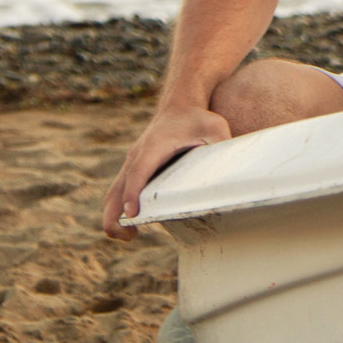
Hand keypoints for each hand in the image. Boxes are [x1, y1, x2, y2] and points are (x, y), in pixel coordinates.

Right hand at [101, 104, 232, 240]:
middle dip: (114, 213)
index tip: (132, 214)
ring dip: (113, 215)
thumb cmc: (197, 119)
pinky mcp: (132, 169)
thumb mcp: (214, 127)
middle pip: (117, 187)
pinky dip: (117, 209)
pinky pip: (118, 191)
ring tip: (127, 236)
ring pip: (113, 192)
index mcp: (154, 147)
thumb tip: (230, 167)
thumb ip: (221, 144)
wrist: (179, 106)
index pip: (139, 172)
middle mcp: (137, 156)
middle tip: (126, 236)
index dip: (133, 193)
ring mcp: (132, 163)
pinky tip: (130, 226)